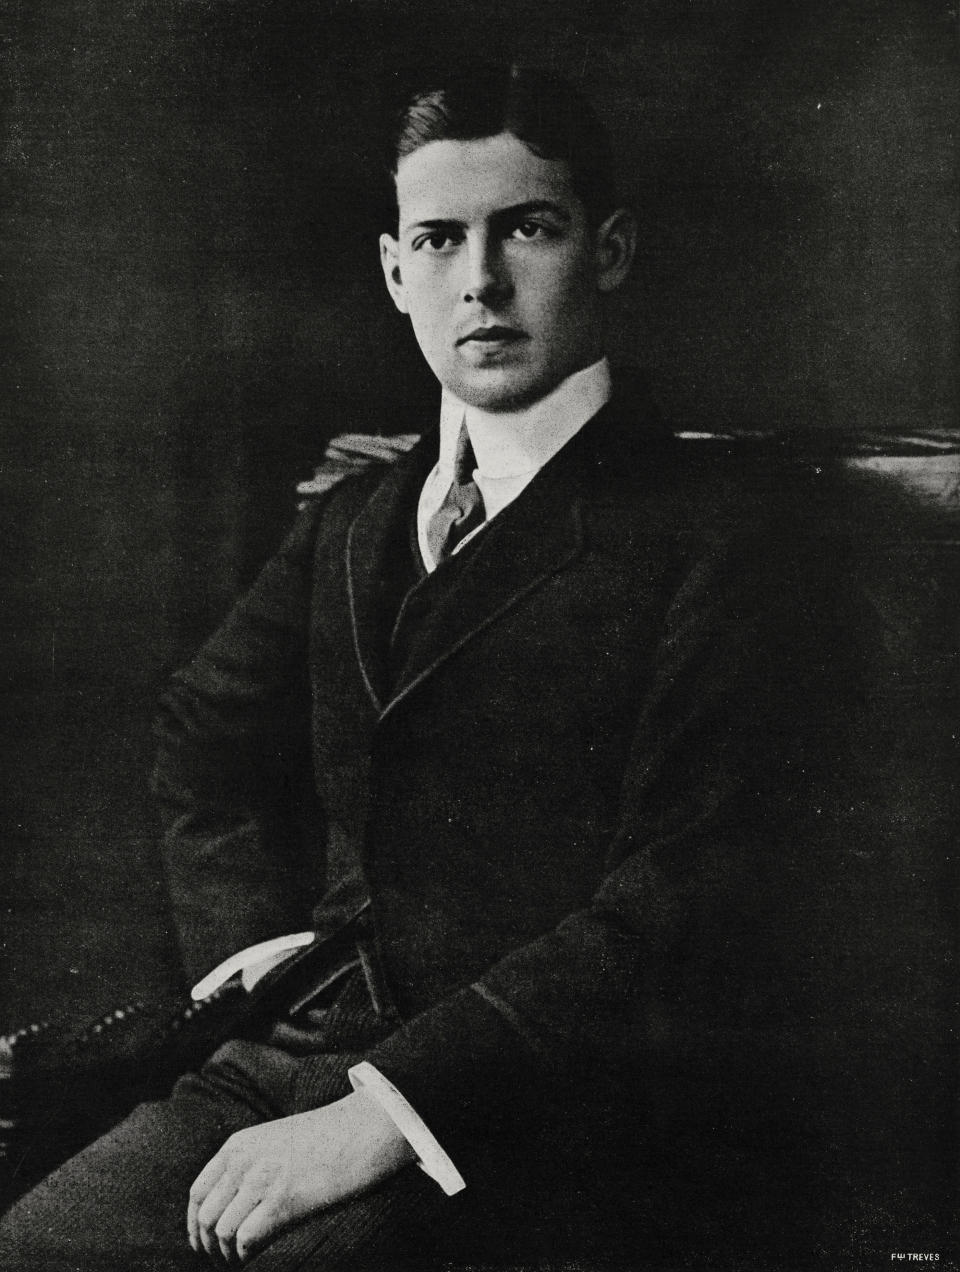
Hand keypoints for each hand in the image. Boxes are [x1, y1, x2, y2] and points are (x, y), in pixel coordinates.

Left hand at [187, 1090, 415, 1263]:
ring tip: (240, 1261)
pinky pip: (245, 1239)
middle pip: (206, 1216)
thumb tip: (227, 1206)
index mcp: (238, 1145)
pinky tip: (256, 1256)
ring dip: (226, 1254)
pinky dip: (245, 1255)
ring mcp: (263, 1179)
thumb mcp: (274, 1142)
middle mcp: (244, 1161)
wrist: (362, 1130)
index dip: (195, 1227)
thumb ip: (247, 1165)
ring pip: (221, 1231)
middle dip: (209, 1246)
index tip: (203, 1245)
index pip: (198, 1194)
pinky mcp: (284, 1200)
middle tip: (222, 1260)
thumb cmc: (325, 1140)